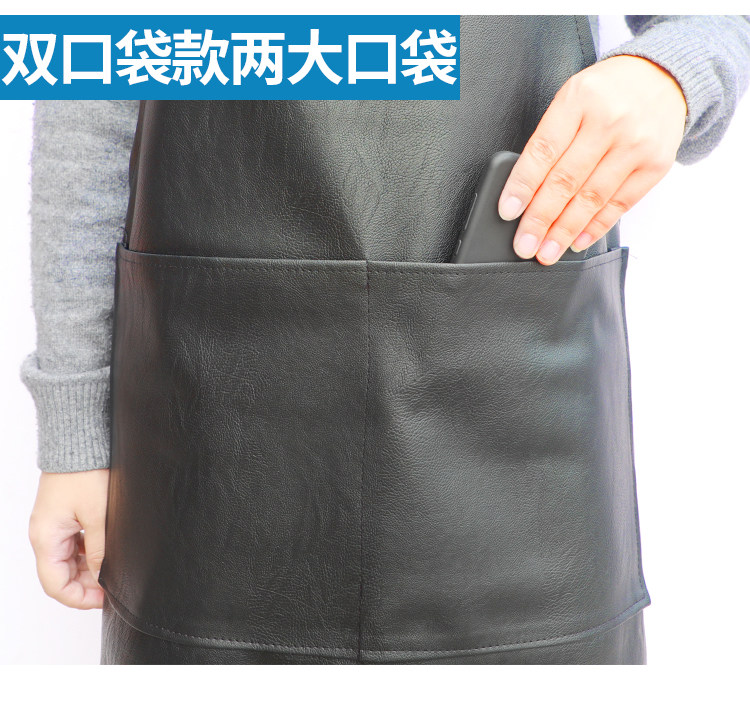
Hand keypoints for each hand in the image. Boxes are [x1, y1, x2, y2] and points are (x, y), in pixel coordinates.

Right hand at [28, 469, 108, 608]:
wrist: (80, 441)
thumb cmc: (85, 472)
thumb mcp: (98, 515)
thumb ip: (100, 550)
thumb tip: (104, 577)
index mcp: (46, 538)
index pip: (56, 584)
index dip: (80, 598)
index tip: (104, 599)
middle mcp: (45, 534)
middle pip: (61, 574)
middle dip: (87, 584)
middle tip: (114, 584)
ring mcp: (53, 524)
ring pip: (68, 560)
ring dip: (89, 568)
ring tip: (114, 568)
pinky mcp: (64, 515)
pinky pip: (73, 543)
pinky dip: (88, 552)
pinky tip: (107, 550)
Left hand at [498, 54, 687, 263]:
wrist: (664, 77)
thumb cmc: (608, 91)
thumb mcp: (573, 96)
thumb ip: (552, 136)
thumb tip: (524, 190)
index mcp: (580, 99)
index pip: (543, 150)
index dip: (523, 185)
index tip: (508, 211)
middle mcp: (610, 121)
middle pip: (566, 180)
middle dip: (540, 219)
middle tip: (524, 243)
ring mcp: (635, 144)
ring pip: (592, 198)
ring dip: (565, 231)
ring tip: (547, 252)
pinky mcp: (655, 165)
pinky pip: (619, 204)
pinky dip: (595, 227)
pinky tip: (577, 242)